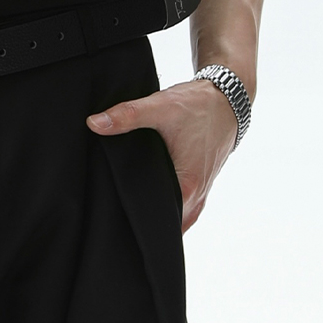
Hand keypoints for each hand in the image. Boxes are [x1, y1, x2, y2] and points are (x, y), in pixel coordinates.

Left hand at [85, 77, 239, 230]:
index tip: (112, 213)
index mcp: (187, 187)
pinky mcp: (200, 186)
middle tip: (114, 210)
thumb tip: (94, 124)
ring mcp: (200, 193)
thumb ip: (127, 116)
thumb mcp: (160, 107)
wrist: (227, 99)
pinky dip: (165, 204)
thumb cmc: (199, 106)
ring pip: (174, 218)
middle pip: (164, 224)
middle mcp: (196, 197)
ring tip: (128, 204)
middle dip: (140, 219)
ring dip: (155, 212)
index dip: (132, 219)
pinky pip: (181, 206)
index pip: (156, 222)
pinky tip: (147, 192)